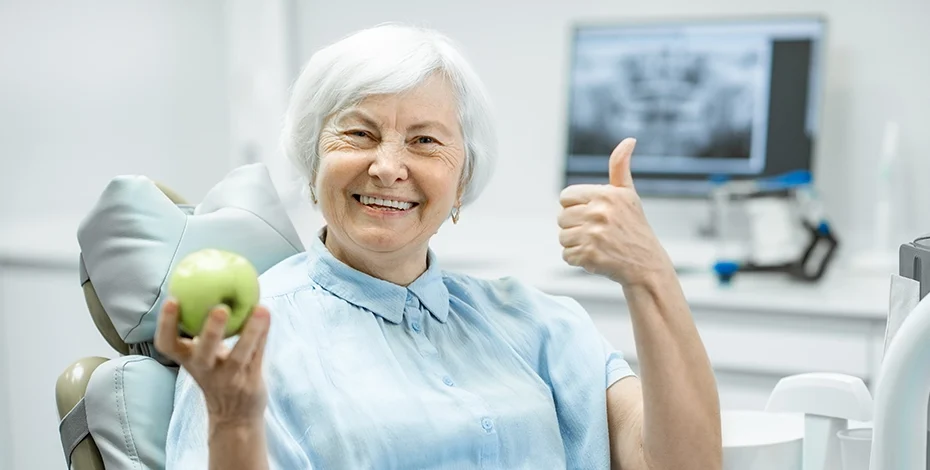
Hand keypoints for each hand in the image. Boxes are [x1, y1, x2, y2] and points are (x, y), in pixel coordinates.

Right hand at [155, 299, 270, 425]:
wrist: (233, 416)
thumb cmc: (216, 373)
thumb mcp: (204, 355)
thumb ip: (202, 329)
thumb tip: (207, 284)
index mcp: (188, 360)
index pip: (167, 345)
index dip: (167, 324)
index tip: (173, 299)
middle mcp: (205, 370)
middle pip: (204, 353)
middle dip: (210, 331)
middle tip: (220, 308)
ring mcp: (228, 379)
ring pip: (239, 355)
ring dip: (250, 332)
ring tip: (260, 309)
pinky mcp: (249, 383)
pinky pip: (258, 355)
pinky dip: (263, 334)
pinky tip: (268, 314)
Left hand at [558, 138, 671, 286]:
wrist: (646, 264)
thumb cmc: (635, 228)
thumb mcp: (628, 194)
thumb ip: (620, 167)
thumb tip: (629, 140)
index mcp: (605, 194)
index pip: (565, 197)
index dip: (574, 207)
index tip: (591, 215)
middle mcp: (599, 212)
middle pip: (561, 218)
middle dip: (575, 227)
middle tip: (597, 232)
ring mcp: (594, 235)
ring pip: (562, 237)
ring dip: (575, 244)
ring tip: (597, 244)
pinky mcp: (590, 255)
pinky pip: (567, 255)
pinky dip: (578, 259)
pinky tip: (596, 257)